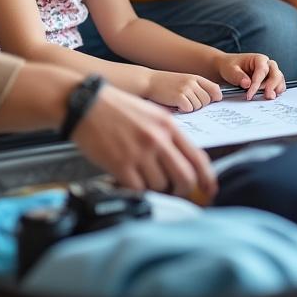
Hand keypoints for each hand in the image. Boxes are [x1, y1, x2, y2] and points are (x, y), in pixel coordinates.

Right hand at [70, 84, 215, 197]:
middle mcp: (158, 140)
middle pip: (185, 177)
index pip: (198, 158)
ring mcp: (140, 153)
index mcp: (169, 127)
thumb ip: (168, 136)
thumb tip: (182, 163)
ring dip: (155, 188)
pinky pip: (139, 189)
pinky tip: (130, 180)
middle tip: (176, 192)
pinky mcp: (121, 165)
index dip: (207, 178)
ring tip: (144, 178)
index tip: (210, 190)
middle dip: (184, 190)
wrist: (87, 105)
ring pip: (161, 185)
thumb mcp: (151, 115)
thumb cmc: (118, 110)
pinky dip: (137, 189)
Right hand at [144, 70, 222, 111]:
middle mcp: (192, 82)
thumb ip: (198, 88)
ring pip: (199, 106)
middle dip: (199, 105)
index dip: (215, 98)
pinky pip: (189, 109)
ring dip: (190, 108)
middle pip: (207, 101)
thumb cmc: (166, 84)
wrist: (148, 81)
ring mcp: (186, 89)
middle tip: (188, 103)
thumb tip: (214, 100)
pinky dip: (183, 110)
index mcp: (196, 77)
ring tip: (180, 103)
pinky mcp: (179, 97)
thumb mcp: (184, 81)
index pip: (215, 89)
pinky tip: (176, 106)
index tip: (210, 102)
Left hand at [215, 53, 284, 99]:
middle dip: (272, 86)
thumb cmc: (231, 66)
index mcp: (258, 59)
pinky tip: (270, 96)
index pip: (262, 71)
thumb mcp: (231, 70)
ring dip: (276, 89)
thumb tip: (247, 83)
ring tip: (268, 97)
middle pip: (276, 74)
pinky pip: (278, 86)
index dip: (257, 84)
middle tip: (266, 96)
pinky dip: (276, 91)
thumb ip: (238, 76)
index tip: (250, 94)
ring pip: (279, 80)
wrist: (229, 68)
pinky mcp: (270, 81)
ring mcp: (270, 73)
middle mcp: (267, 65)